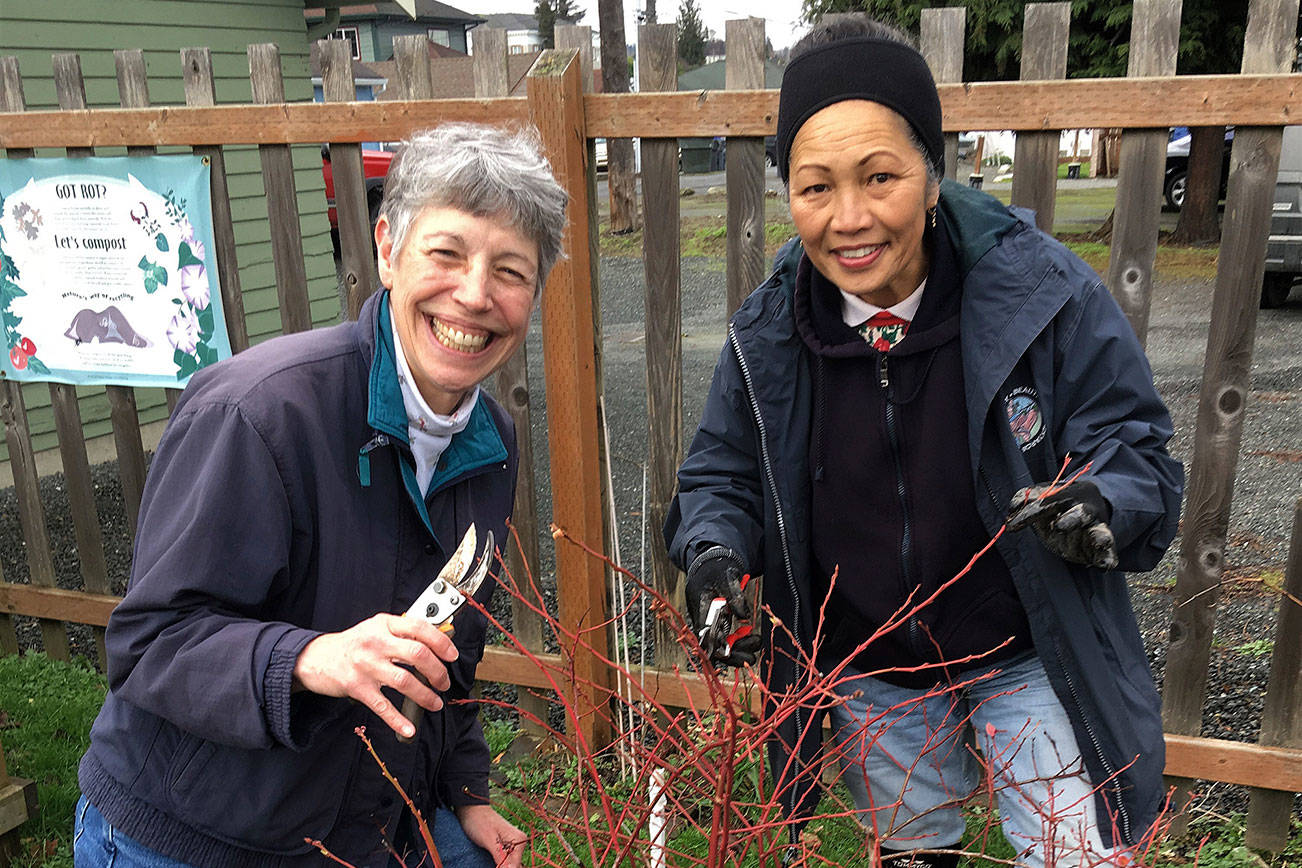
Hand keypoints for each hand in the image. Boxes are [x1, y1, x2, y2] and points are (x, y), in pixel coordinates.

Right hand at [293, 613, 458, 738]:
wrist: (316, 658)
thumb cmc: (353, 644)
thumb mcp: (377, 628)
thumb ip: (403, 632)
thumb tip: (438, 642)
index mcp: (384, 624)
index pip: (419, 628)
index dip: (441, 642)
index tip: (452, 655)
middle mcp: (375, 642)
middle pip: (417, 655)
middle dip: (438, 671)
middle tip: (444, 682)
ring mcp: (366, 665)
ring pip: (405, 681)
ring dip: (425, 695)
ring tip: (435, 702)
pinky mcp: (357, 687)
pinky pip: (383, 706)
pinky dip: (398, 720)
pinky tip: (409, 728)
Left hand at [454, 803, 526, 866]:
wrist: (471, 810)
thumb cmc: (479, 822)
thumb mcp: (489, 840)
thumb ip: (501, 856)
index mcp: (519, 840)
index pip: (516, 866)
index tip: (492, 865)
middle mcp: (519, 843)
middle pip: (514, 866)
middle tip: (489, 862)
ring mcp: (513, 845)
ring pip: (509, 865)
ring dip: (499, 866)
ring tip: (487, 858)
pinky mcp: (506, 847)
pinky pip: (505, 861)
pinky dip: (498, 864)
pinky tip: (490, 861)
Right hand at [685, 546, 761, 666]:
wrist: (710, 566)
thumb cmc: (716, 570)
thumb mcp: (728, 578)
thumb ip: (736, 597)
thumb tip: (744, 618)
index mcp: (699, 607)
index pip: (706, 633)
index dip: (719, 645)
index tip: (735, 649)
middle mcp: (700, 620)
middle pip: (712, 646)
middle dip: (733, 652)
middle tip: (754, 649)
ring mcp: (706, 624)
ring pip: (718, 647)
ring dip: (737, 650)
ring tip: (756, 642)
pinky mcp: (713, 626)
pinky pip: (722, 641)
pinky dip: (736, 644)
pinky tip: (749, 639)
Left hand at [1007, 480, 1117, 568]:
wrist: (1088, 514)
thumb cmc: (1057, 507)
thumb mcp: (1042, 501)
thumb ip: (1026, 500)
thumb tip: (1012, 509)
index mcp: (1070, 492)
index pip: (1049, 500)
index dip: (1029, 512)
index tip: (1011, 525)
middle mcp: (1087, 508)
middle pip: (1080, 513)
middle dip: (1071, 519)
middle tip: (1059, 526)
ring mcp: (1098, 527)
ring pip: (1100, 531)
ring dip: (1099, 537)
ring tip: (1100, 542)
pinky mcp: (1102, 546)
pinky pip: (1109, 552)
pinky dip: (1108, 557)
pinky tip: (1107, 564)